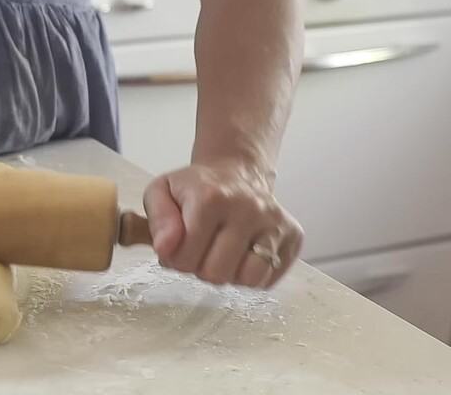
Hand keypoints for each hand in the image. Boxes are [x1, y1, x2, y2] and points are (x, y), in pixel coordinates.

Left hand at [143, 160, 302, 287]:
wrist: (236, 172)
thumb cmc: (195, 188)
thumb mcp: (161, 192)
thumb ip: (157, 220)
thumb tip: (165, 248)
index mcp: (212, 197)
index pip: (186, 257)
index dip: (175, 259)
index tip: (178, 245)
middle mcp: (249, 208)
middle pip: (217, 273)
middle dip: (201, 269)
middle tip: (201, 249)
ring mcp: (275, 223)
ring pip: (249, 279)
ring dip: (229, 274)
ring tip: (221, 254)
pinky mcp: (293, 236)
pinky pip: (268, 279)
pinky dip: (250, 275)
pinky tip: (241, 254)